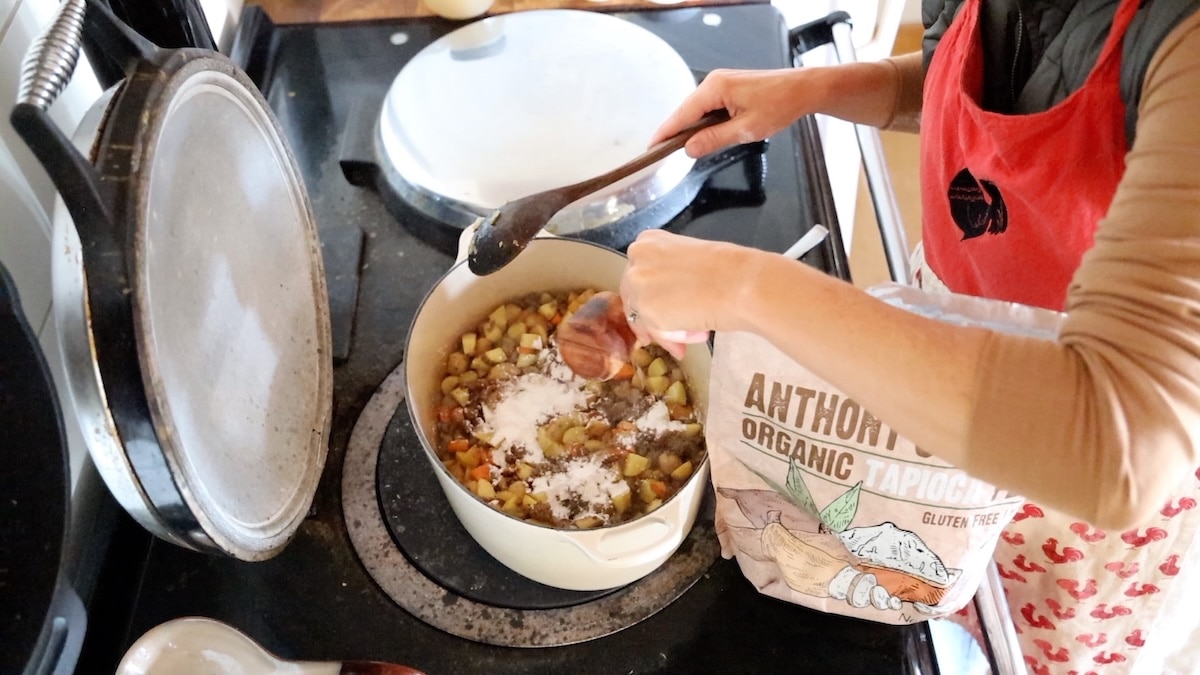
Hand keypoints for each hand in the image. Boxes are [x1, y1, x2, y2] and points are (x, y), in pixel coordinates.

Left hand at [619, 230, 755, 348]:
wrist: (742, 283)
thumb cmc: (729, 269)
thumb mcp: (690, 259)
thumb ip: (669, 274)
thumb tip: (664, 301)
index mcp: (648, 241)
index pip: (639, 276)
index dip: (653, 298)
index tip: (666, 310)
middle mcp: (636, 259)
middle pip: (635, 298)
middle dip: (656, 320)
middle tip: (678, 336)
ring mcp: (638, 284)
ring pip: (645, 318)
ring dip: (669, 331)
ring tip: (698, 334)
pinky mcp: (646, 310)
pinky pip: (656, 333)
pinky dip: (675, 338)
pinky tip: (698, 333)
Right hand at [650, 68, 811, 156]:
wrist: (801, 89)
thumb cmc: (779, 105)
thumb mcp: (745, 130)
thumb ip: (713, 139)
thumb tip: (688, 149)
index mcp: (714, 88)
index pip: (682, 115)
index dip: (666, 133)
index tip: (651, 148)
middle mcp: (712, 81)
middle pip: (686, 111)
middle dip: (676, 132)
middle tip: (663, 154)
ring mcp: (719, 82)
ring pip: (696, 110)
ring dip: (692, 128)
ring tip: (682, 148)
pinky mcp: (727, 86)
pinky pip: (707, 106)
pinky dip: (703, 121)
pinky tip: (703, 134)